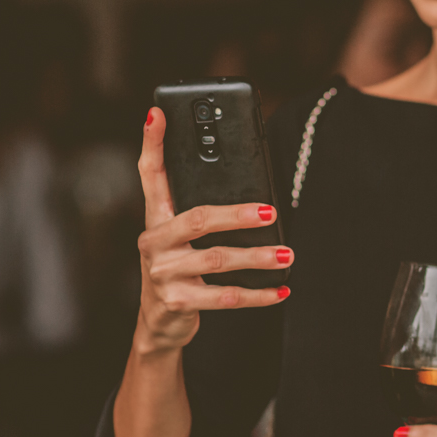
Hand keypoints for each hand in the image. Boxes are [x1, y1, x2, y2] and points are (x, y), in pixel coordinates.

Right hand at [132, 106, 290, 354]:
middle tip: (270, 212)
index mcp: (156, 219)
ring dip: (256, 257)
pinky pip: (225, 296)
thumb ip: (200, 214)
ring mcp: (163, 273)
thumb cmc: (178, 270)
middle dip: (238, 214)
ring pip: (216, 259)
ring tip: (285, 254)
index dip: (152, 142)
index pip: (150, 174)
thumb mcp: (180, 239)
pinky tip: (280, 289)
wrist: (159, 324)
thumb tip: (251, 196)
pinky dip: (257, 295)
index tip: (159, 112)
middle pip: (198, 218)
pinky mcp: (177, 302)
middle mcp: (154, 242)